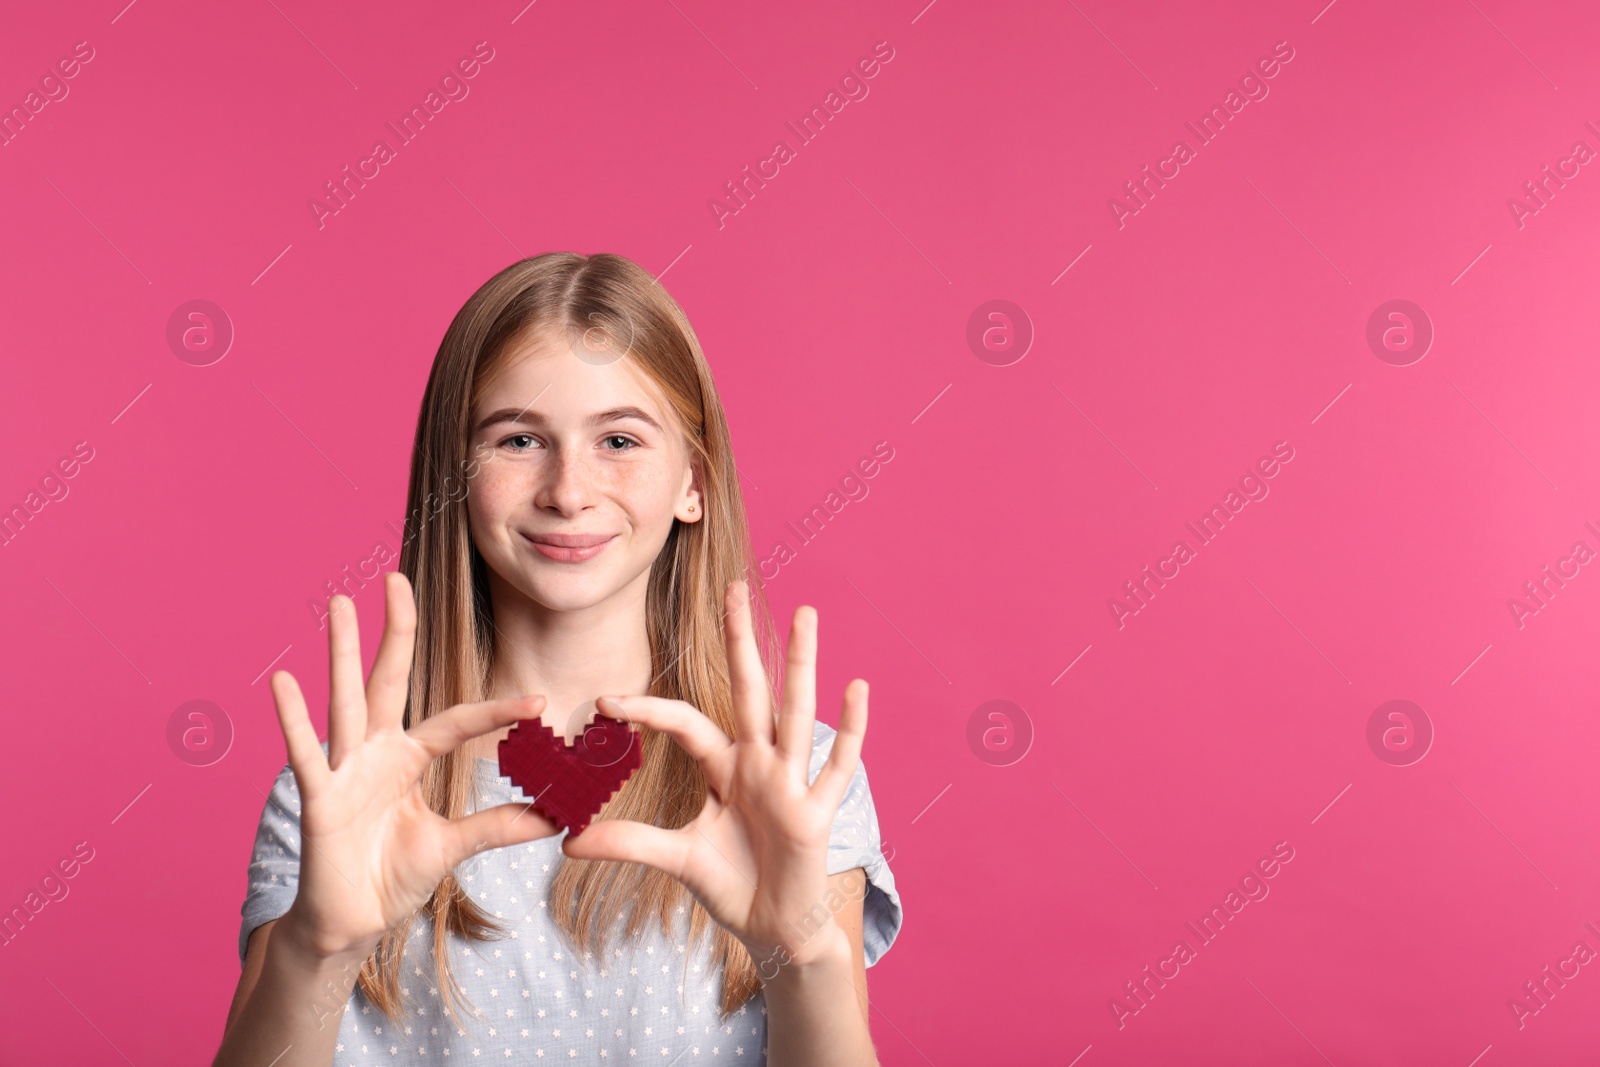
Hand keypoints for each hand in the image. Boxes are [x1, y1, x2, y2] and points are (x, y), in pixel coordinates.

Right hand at [267, 572, 559, 960]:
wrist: (350, 923)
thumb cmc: (391, 877)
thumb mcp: (453, 846)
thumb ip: (498, 827)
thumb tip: (556, 819)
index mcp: (408, 758)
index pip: (457, 722)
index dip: (498, 712)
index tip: (539, 703)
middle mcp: (375, 752)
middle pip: (388, 679)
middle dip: (394, 629)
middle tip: (395, 577)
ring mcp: (344, 769)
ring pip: (346, 700)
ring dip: (342, 651)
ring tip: (339, 603)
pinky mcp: (319, 797)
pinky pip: (306, 753)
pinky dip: (294, 719)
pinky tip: (282, 680)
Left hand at [561, 579, 867, 971]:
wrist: (773, 927)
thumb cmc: (732, 883)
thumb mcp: (676, 859)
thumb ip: (629, 843)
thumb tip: (568, 842)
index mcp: (726, 767)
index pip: (686, 722)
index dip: (648, 710)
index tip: (605, 701)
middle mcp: (759, 763)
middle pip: (748, 690)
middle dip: (740, 639)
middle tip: (734, 586)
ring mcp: (790, 782)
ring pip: (795, 712)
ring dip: (802, 663)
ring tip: (806, 613)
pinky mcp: (815, 812)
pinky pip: (836, 766)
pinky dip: (849, 729)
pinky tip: (857, 687)